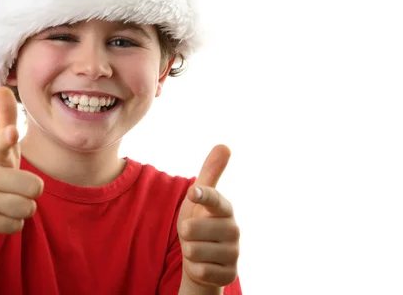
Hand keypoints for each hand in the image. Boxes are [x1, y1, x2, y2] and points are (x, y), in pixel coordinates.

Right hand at [0, 87, 43, 236]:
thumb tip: (2, 86)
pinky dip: (13, 223)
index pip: (2, 143)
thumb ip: (5, 119)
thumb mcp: (0, 149)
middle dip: (30, 192)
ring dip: (23, 209)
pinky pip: (18, 225)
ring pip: (29, 208)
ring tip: (5, 203)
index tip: (10, 132)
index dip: (7, 137)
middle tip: (13, 190)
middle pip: (36, 187)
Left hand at [177, 145, 239, 293]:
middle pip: (194, 229)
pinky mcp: (229, 274)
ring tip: (197, 248)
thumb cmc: (200, 222)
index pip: (215, 199)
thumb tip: (224, 145)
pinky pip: (201, 270)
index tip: (192, 191)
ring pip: (195, 250)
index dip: (203, 195)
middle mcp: (234, 229)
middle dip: (186, 232)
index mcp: (225, 208)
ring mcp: (234, 253)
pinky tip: (203, 264)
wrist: (203, 259)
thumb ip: (210, 173)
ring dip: (189, 251)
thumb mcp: (200, 197)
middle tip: (193, 233)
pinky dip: (196, 268)